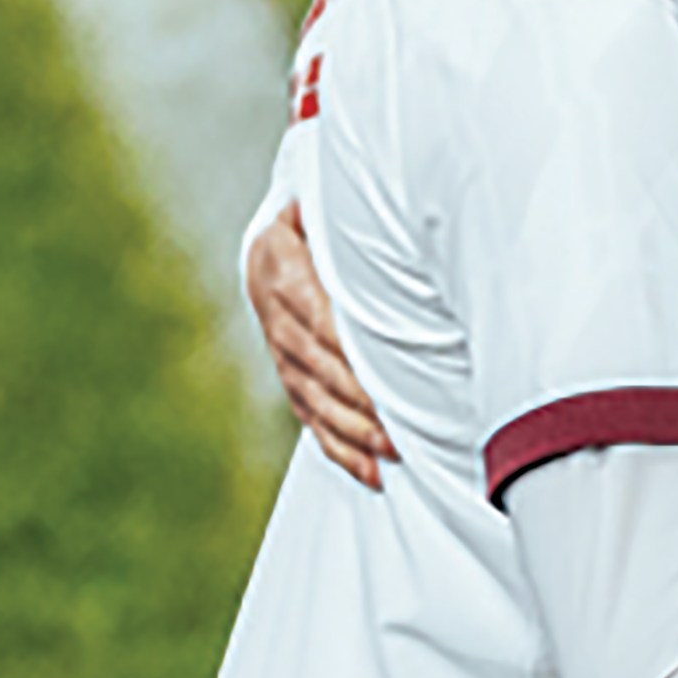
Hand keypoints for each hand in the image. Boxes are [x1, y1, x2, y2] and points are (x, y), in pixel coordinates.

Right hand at [250, 202, 387, 484]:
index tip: (386, 378)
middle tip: (403, 430)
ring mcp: (278, 345)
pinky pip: (311, 416)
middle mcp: (273, 309)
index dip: (351, 354)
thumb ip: (350, 218)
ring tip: (395, 453)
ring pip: (315, 398)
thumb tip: (395, 212)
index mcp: (280, 265)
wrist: (282, 222)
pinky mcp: (289, 370)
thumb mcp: (328, 202)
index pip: (319, 319)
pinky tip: (374, 474)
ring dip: (356, 431)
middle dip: (361, 402)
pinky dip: (341, 448)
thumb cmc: (328, 209)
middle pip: (318, 367)